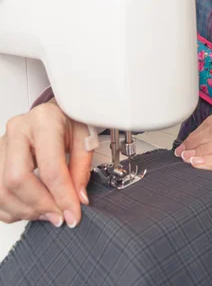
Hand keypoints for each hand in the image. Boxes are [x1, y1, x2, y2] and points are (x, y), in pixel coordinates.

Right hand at [0, 99, 92, 227]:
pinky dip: (12, 210)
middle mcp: (17, 130)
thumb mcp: (85, 138)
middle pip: (17, 179)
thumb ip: (82, 168)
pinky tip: (32, 208)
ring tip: (48, 212)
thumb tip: (78, 199)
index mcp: (44, 121)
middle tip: (59, 216)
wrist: (52, 113)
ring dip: (26, 210)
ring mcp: (1, 144)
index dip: (62, 196)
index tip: (73, 214)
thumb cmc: (67, 123)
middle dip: (39, 205)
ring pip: (1, 190)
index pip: (49, 167)